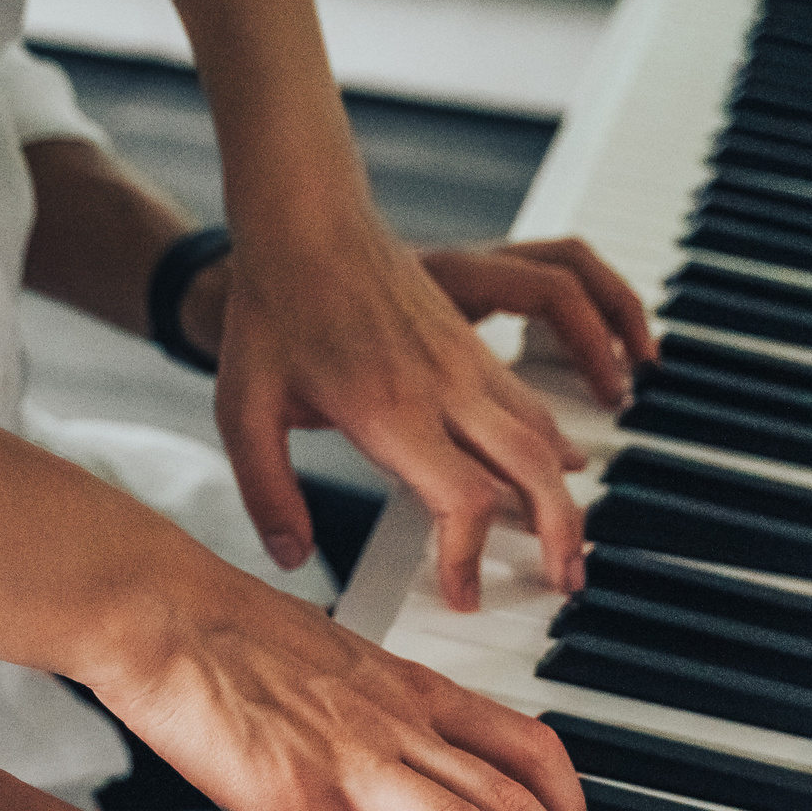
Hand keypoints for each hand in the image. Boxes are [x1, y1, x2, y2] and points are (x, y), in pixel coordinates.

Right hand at [86, 547, 629, 810]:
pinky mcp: (284, 802)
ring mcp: (347, 764)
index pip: (526, 745)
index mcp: (411, 692)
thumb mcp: (334, 656)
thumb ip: (377, 702)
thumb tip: (396, 734)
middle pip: (521, 800)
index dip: (570, 802)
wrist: (156, 607)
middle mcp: (398, 726)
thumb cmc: (224, 630)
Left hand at [199, 213, 653, 611]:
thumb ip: (266, 490)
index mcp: (392, 410)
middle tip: (563, 584)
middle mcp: (443, 388)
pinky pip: (530, 404)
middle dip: (559, 535)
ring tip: (569, 545)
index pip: (463, 501)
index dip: (470, 559)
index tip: (461, 596)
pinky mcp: (471, 346)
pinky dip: (553, 446)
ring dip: (564, 495)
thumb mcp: (241, 408)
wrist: (307, 214)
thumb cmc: (272, 306)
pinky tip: (559, 466)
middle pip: (532, 472)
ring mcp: (465, 363)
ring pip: (542, 437)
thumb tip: (292, 557)